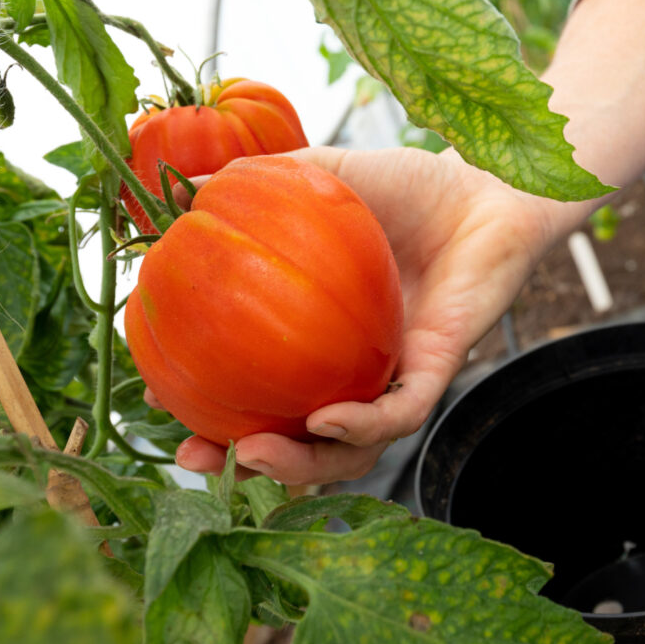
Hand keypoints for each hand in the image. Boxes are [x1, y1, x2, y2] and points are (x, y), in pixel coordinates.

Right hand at [168, 145, 585, 483]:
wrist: (486, 183)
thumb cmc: (408, 187)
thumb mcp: (324, 178)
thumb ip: (262, 182)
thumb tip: (181, 188)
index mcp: (319, 335)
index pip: (259, 385)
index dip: (209, 402)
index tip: (158, 397)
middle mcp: (354, 366)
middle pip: (297, 437)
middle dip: (245, 459)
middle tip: (194, 457)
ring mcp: (395, 373)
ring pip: (349, 448)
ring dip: (300, 464)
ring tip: (252, 453)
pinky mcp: (438, 369)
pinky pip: (400, 414)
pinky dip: (363, 426)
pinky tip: (326, 421)